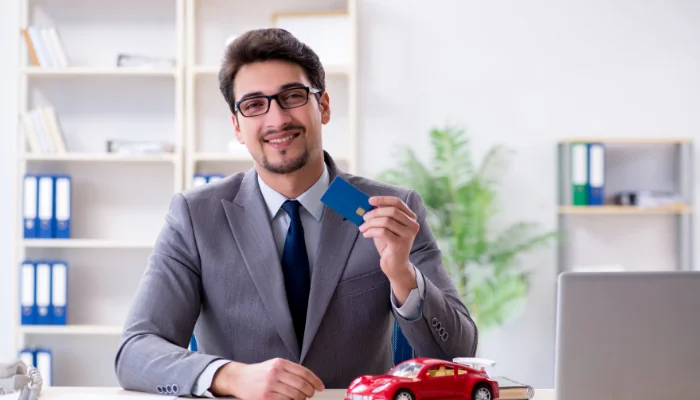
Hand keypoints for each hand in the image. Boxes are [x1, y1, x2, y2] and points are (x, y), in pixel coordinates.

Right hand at [210, 358, 324, 399]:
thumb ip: (290, 370)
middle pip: (301, 384)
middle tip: (310, 394)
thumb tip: (309, 380)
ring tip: (300, 398)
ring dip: (301, 399)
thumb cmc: (259, 373)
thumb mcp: (274, 365)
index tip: (320, 387)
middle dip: (309, 391)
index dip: (315, 380)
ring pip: (295, 395)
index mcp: (280, 363)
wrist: (239, 378)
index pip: (304, 372)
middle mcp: (276, 372)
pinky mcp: (266, 396)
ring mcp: (270, 385)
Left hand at [359, 196, 419, 300]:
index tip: (370, 201)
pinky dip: (371, 232)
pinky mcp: (400, 244)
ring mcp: (408, 235)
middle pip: (391, 211)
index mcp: (411, 218)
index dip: (383, 199)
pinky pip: (382, 232)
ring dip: (370, 223)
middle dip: (374, 213)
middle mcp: (412, 225)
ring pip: (386, 221)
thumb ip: (382, 216)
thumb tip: (369, 205)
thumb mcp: (386, 228)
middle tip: (364, 217)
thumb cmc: (389, 245)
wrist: (395, 266)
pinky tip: (366, 235)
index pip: (397, 202)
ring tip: (363, 228)